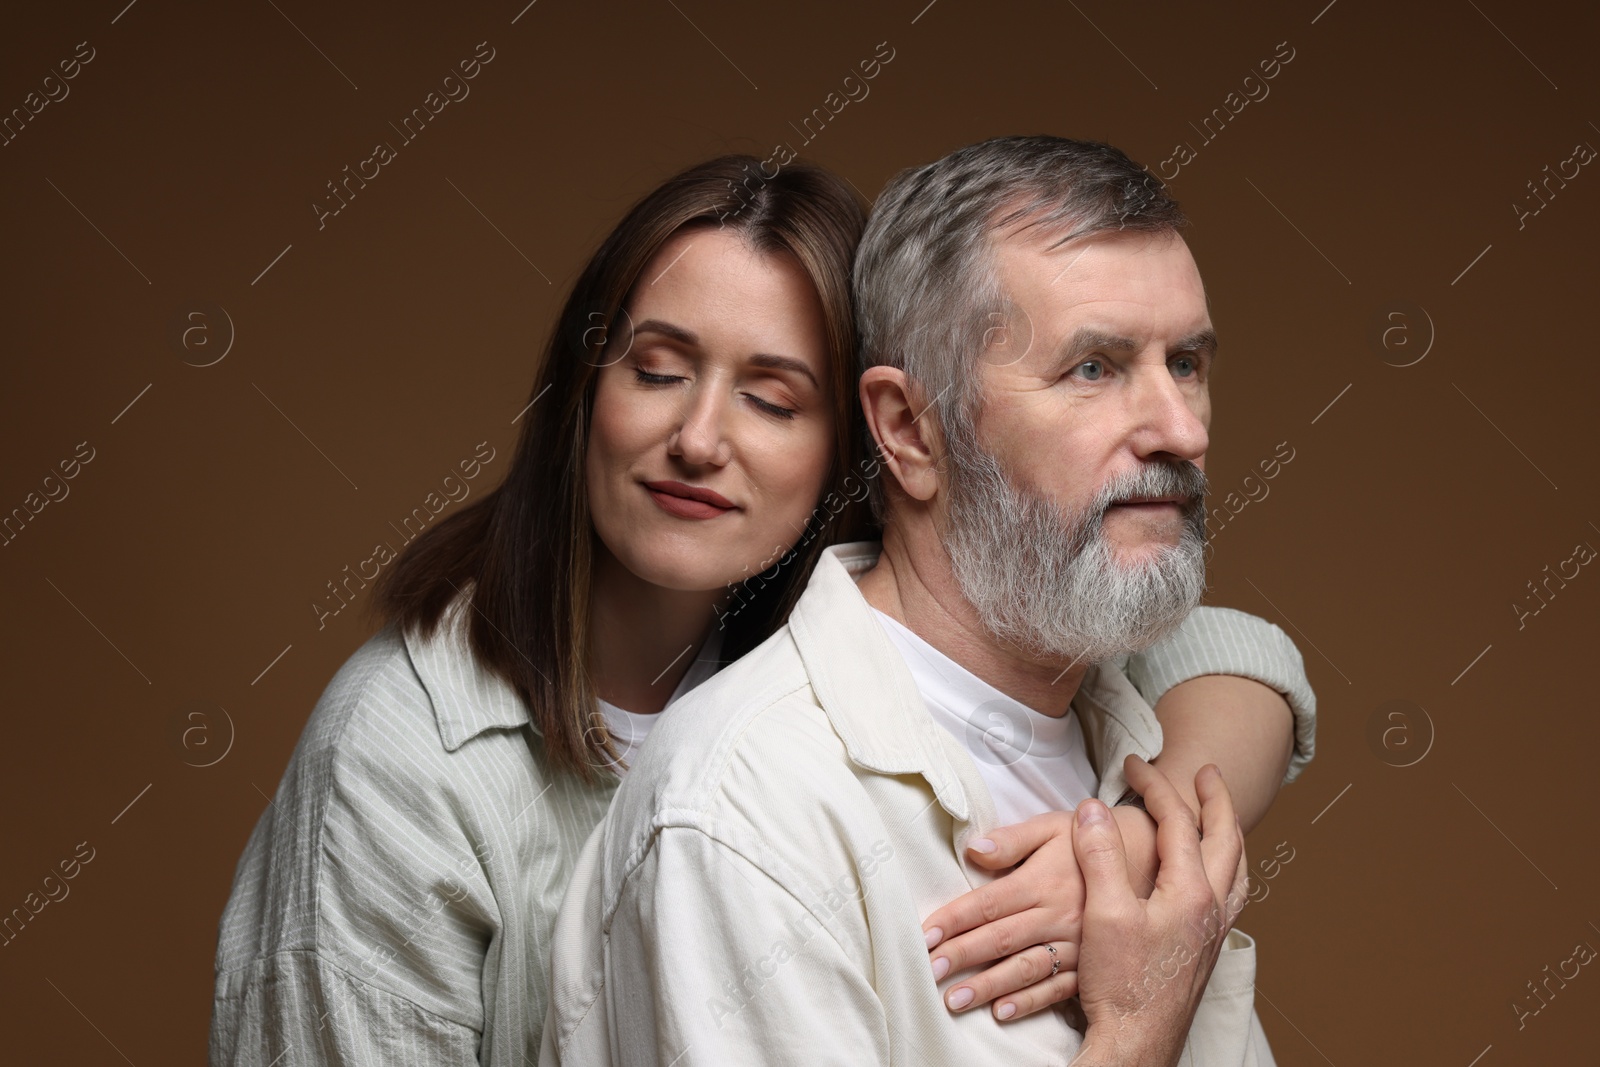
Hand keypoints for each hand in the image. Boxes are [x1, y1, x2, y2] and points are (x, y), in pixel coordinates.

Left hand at [922, 811, 1083, 1020]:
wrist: (1145, 861)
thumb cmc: (1084, 842)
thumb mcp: (1051, 827)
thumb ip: (1012, 839)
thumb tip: (973, 849)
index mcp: (1043, 882)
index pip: (989, 903)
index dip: (955, 919)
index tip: (925, 935)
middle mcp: (1058, 916)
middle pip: (1001, 939)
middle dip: (962, 956)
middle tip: (928, 971)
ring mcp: (1075, 944)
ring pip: (1025, 969)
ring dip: (989, 986)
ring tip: (954, 999)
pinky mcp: (1090, 964)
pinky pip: (1057, 988)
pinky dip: (1030, 1002)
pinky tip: (1002, 1012)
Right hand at [1069, 756, 1247, 1066]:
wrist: (1137, 1042)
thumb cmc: (1121, 984)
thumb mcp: (1103, 913)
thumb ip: (1101, 856)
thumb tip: (1093, 809)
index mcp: (1191, 892)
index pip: (1178, 822)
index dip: (1155, 787)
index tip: (1132, 765)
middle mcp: (1212, 908)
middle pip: (1226, 839)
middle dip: (1215, 800)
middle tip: (1205, 773)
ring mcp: (1213, 931)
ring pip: (1237, 869)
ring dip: (1229, 834)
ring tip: (1221, 817)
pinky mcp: (1205, 951)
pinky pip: (1231, 896)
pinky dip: (1227, 871)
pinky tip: (1212, 879)